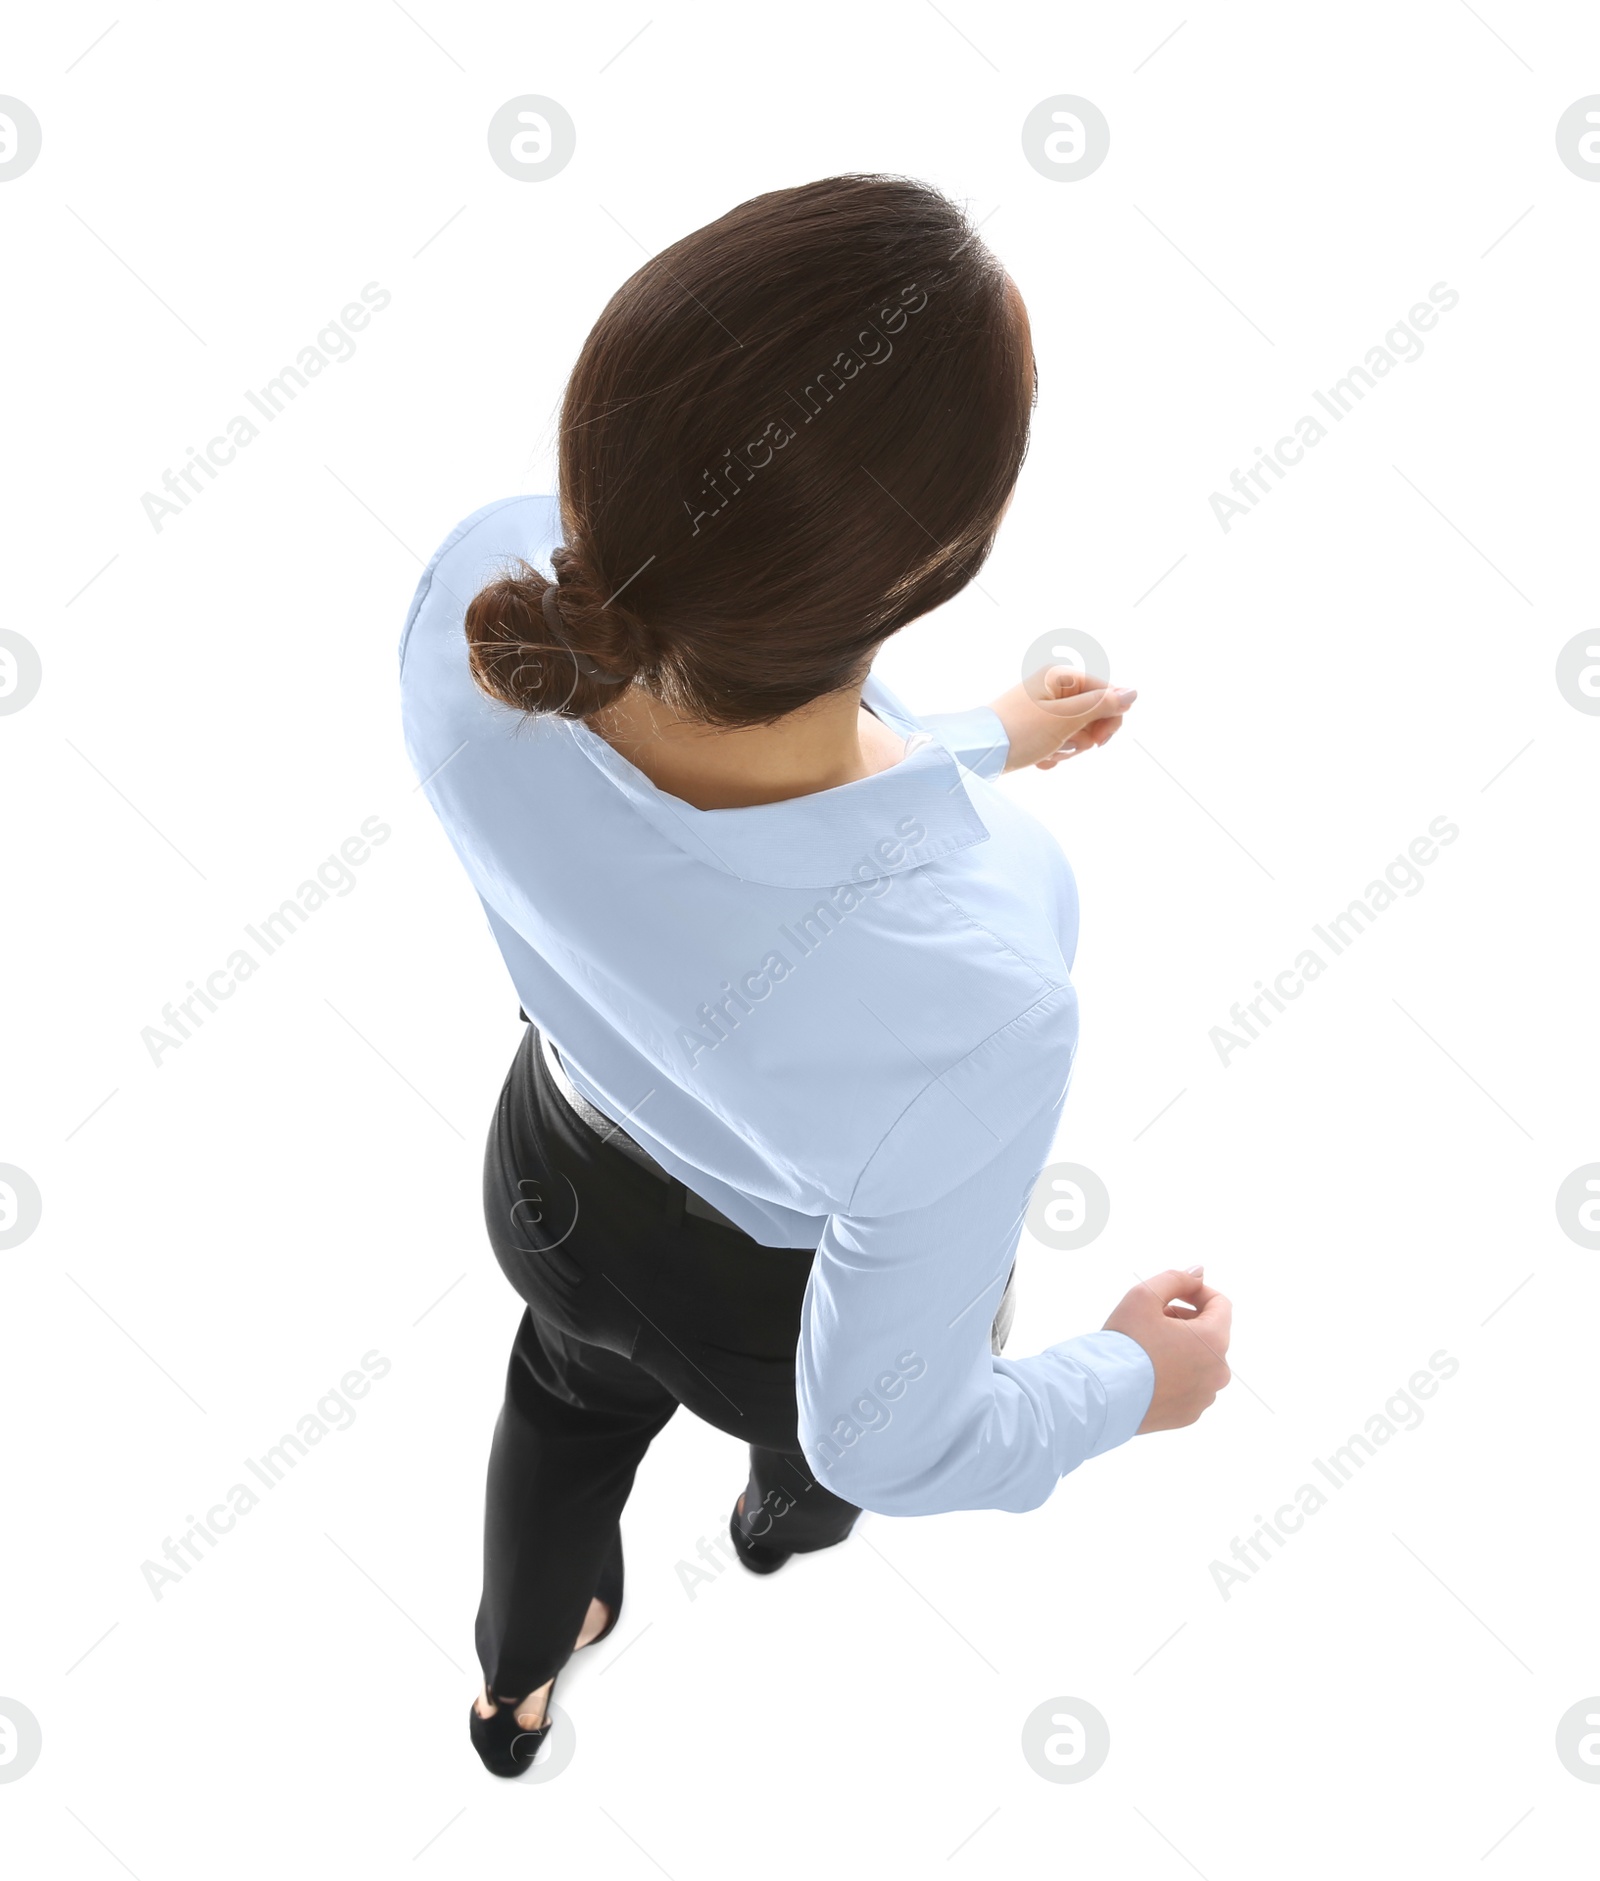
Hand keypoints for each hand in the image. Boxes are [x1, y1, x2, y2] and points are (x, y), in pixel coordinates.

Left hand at [990, 667, 1136, 772]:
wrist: (979, 753)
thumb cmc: (1021, 731)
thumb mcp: (1067, 719)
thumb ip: (1102, 705)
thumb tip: (1134, 693)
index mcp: (1061, 675)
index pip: (1107, 693)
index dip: (1109, 720)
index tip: (1098, 743)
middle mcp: (1052, 685)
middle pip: (1092, 713)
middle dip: (1084, 737)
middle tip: (1066, 745)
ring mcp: (1043, 706)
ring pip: (1077, 730)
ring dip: (1068, 748)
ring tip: (1048, 752)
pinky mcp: (1034, 726)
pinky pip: (1058, 740)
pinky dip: (1053, 752)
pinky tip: (1039, 759)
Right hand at [1103, 1267, 1231, 1433]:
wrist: (1103, 1396)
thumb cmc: (1124, 1344)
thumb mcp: (1144, 1296)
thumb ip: (1176, 1278)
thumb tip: (1199, 1273)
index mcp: (1214, 1341)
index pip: (1221, 1304)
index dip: (1196, 1292)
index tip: (1171, 1295)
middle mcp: (1218, 1372)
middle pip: (1210, 1334)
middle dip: (1185, 1321)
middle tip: (1151, 1320)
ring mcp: (1205, 1397)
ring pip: (1200, 1361)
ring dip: (1180, 1348)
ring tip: (1146, 1348)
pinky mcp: (1189, 1415)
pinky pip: (1189, 1386)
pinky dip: (1174, 1375)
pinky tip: (1147, 1374)